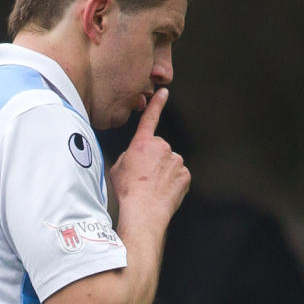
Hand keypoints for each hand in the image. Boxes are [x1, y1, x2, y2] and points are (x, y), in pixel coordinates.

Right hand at [110, 88, 190, 225]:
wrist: (144, 211)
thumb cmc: (128, 191)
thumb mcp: (118, 168)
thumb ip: (129, 156)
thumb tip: (137, 157)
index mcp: (143, 143)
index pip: (151, 118)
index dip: (157, 104)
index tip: (163, 92)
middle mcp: (162, 147)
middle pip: (159, 150)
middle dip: (154, 160)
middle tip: (143, 178)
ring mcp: (176, 161)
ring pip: (170, 164)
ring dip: (163, 173)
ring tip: (152, 188)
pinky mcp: (185, 175)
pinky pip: (178, 176)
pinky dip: (172, 183)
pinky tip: (162, 192)